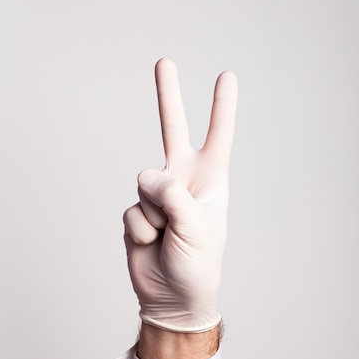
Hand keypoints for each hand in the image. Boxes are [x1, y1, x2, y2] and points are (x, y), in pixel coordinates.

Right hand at [123, 58, 237, 331]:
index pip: (218, 136)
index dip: (222, 106)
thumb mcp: (198, 230)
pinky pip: (131, 210)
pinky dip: (141, 230)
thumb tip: (146, 176)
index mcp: (210, 180)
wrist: (173, 297)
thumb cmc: (198, 264)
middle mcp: (183, 180)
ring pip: (145, 184)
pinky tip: (152, 244)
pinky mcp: (136, 211)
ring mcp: (157, 194)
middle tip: (165, 61)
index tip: (227, 75)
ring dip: (156, 216)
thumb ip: (175, 197)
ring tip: (168, 237)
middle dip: (168, 95)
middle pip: (172, 129)